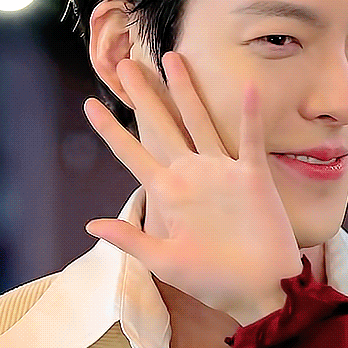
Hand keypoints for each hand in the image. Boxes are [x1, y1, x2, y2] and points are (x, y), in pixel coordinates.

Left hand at [83, 54, 302, 324]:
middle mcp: (192, 175)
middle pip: (163, 125)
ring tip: (173, 57)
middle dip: (145, 95)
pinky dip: (250, 114)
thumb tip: (90, 225)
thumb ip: (132, 240)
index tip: (88, 104)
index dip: (110, 130)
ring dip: (187, 90)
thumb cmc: (212, 281)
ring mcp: (222, 172)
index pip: (132, 155)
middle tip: (125, 62)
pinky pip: (250, 138)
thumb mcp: (166, 263)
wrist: (259, 289)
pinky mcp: (252, 176)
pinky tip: (247, 86)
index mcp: (168, 194)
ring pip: (201, 120)